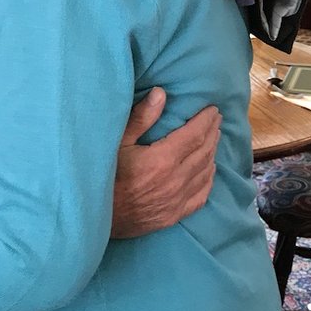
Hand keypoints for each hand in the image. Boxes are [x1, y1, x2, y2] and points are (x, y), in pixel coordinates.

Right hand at [111, 89, 220, 238]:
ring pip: (205, 172)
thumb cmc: (103, 176)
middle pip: (203, 151)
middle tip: (216, 119)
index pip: (194, 135)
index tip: (212, 109)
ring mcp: (177, 200)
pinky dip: (208, 179)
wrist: (95, 218)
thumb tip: (161, 93)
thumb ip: (141, 118)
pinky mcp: (174, 215)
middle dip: (211, 132)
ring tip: (214, 138)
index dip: (205, 120)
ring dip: (212, 152)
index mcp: (163, 159)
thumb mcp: (117, 142)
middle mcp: (175, 180)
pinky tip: (209, 170)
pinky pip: (201, 195)